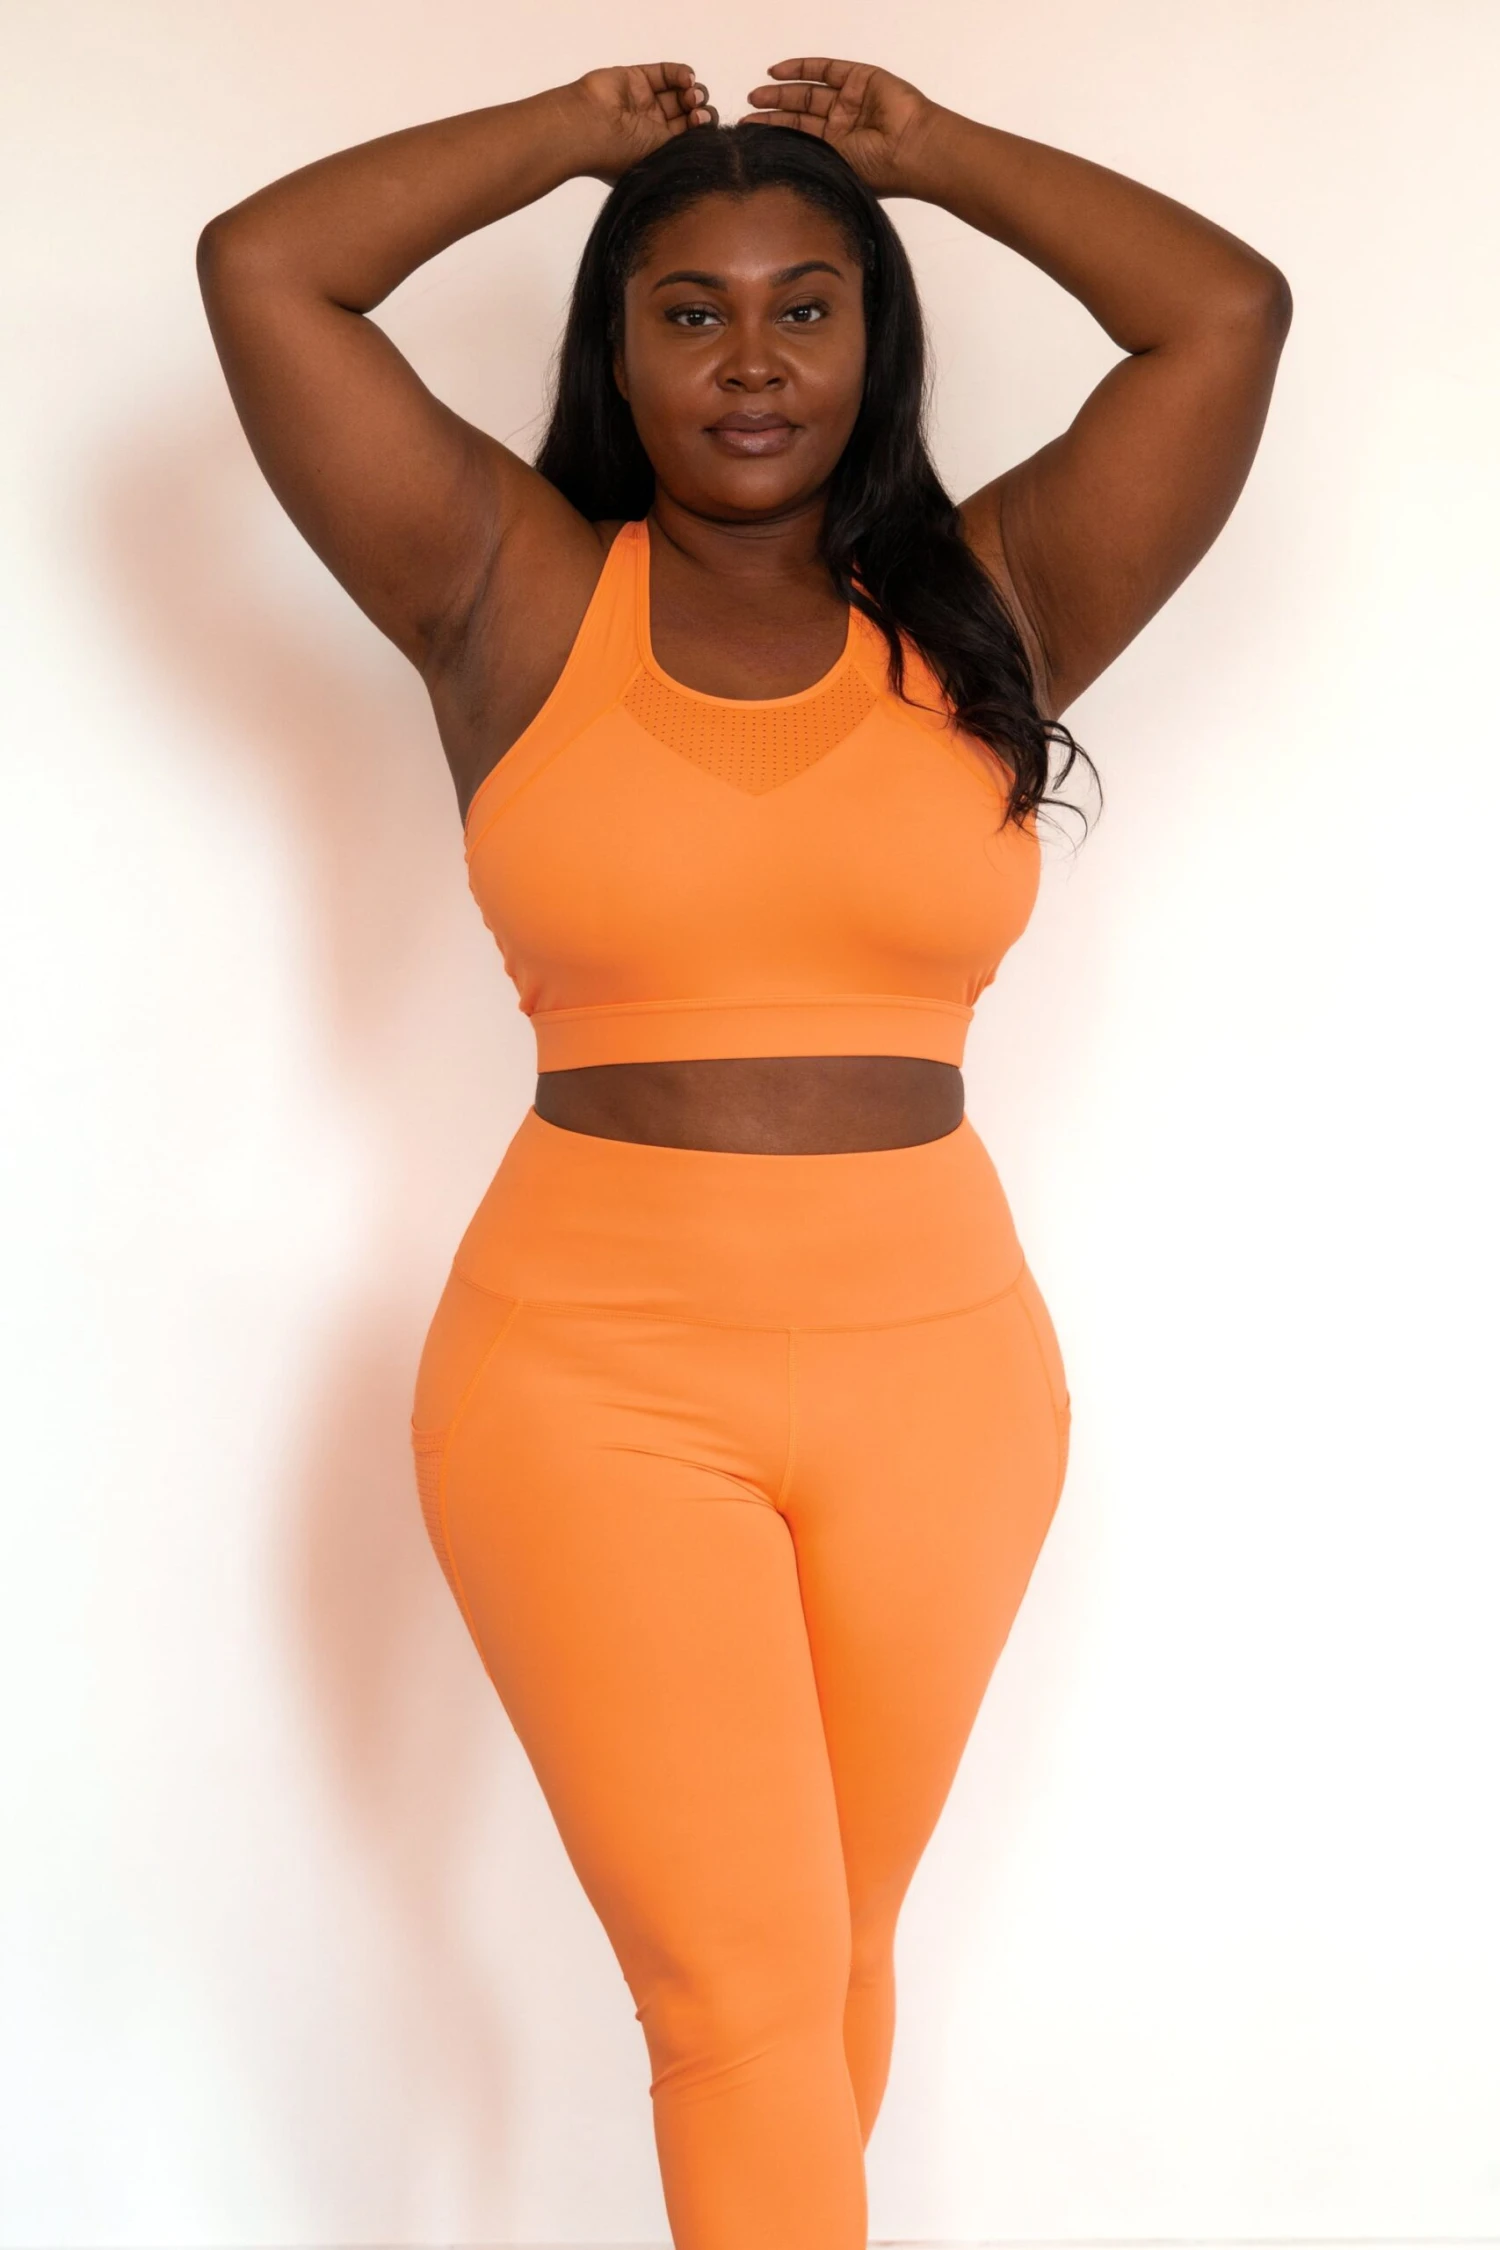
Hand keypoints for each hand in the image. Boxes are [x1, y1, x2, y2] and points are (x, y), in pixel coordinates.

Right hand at [566, 62, 717, 184]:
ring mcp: (645, 102)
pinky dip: (682, 74)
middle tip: (697, 113)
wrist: (589, 127)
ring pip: (680, 93)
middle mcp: (652, 128)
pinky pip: (667, 73)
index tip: (702, 128)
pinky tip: (687, 79)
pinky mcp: (639, 79)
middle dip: (700, 112)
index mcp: (656, 152)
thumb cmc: (620, 154)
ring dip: (693, 93)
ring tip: (690, 96)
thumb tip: (712, 151)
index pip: (689, 139)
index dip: (702, 132)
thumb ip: (685, 152)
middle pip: (688, 115)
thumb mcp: (660, 161)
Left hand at [736, 58, 938, 195]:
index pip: (801, 136)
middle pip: (801, 111)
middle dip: (773, 109)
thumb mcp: (837, 172)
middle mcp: (844, 124)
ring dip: (781, 90)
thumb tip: (777, 170)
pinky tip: (776, 72)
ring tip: (755, 94)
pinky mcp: (860, 79)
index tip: (749, 132)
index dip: (775, 132)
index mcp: (839, 150)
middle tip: (747, 107)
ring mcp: (851, 100)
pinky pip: (825, 69)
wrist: (911, 150)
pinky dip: (800, 68)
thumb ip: (811, 164)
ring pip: (808, 90)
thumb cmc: (880, 172)